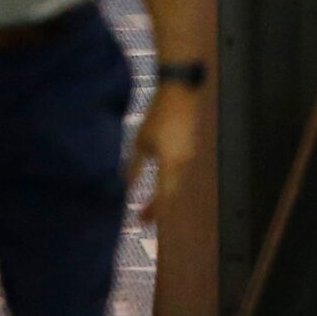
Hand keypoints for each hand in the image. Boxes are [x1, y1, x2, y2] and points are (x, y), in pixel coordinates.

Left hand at [127, 86, 197, 222]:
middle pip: (171, 195)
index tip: (140, 221)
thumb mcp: (141, 141)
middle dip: (158, 208)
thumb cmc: (158, 116)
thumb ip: (134, 166)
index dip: (152, 212)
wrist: (181, 94)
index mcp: (170, 165)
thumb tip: (126, 186)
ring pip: (177, 185)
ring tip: (151, 205)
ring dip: (164, 197)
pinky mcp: (190, 150)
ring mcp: (189, 157)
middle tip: (143, 217)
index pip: (162, 198)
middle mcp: (183, 165)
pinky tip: (161, 184)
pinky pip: (180, 174)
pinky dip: (170, 184)